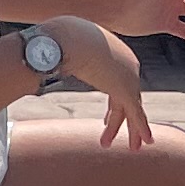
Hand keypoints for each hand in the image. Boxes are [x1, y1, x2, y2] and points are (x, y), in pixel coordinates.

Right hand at [51, 18, 151, 146]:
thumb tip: (38, 60)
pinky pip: (136, 114)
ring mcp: (129, 77)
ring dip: (129, 130)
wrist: (69, 37)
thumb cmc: (60, 39)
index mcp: (114, 52)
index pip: (116, 81)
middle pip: (127, 96)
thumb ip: (58, 56)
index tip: (106, 118)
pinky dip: (141, 129)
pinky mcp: (127, 90)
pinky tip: (146, 142)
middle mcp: (127, 64)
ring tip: (128, 148)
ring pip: (131, 108)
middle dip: (123, 116)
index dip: (113, 102)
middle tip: (118, 130)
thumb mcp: (61, 46)